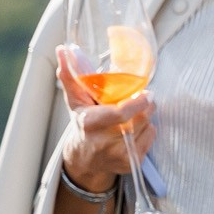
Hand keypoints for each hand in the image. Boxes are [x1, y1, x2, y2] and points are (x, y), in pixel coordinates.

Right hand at [55, 47, 153, 191]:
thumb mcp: (76, 100)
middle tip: (143, 98)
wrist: (85, 159)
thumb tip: (62, 49)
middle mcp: (104, 142)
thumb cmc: (83, 123)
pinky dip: (148, 131)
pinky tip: (135, 130)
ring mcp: (119, 155)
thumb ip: (71, 76)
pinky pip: (151, 139)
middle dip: (146, 106)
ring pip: (148, 127)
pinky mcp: (131, 163)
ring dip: (146, 118)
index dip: (138, 103)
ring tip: (134, 115)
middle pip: (140, 118)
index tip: (146, 93)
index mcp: (90, 123)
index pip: (121, 113)